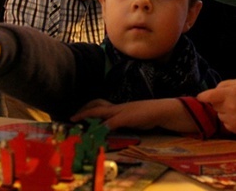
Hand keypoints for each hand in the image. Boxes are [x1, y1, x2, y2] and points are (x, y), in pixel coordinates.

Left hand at [71, 98, 196, 132]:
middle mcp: (118, 108)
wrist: (162, 111)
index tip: (74, 115)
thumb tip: (111, 128)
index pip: (100, 105)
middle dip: (84, 110)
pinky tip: (97, 131)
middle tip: (73, 117)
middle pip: (97, 105)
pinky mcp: (128, 117)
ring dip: (89, 115)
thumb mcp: (133, 119)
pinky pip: (113, 121)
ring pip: (101, 111)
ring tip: (78, 120)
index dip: (87, 109)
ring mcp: (122, 111)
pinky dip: (104, 126)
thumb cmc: (149, 115)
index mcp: (119, 108)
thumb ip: (122, 122)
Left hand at [197, 79, 235, 134]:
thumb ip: (224, 85)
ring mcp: (233, 120)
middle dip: (219, 101)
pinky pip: (225, 122)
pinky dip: (230, 119)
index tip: (199, 97)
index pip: (211, 96)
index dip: (203, 96)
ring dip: (224, 111)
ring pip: (219, 114)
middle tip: (233, 99)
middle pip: (214, 105)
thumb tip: (210, 94)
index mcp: (232, 93)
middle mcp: (231, 107)